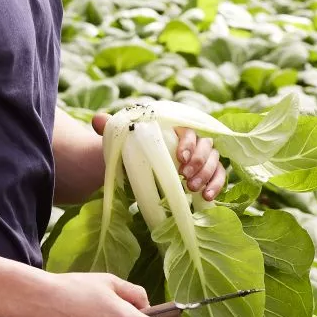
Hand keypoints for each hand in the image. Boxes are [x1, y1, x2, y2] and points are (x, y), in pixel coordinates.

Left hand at [92, 114, 227, 201]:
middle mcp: (192, 140)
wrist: (136, 168)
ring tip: (192, 190)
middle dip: (199, 162)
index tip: (179, 158)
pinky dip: (217, 185)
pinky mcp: (207, 174)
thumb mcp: (121, 141)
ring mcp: (202, 158)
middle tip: (185, 178)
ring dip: (207, 175)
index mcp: (174, 128)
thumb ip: (111, 128)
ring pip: (214, 161)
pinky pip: (219, 176)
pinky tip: (207, 197)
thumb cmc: (131, 151)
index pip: (189, 130)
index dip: (188, 143)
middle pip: (206, 145)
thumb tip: (97, 118)